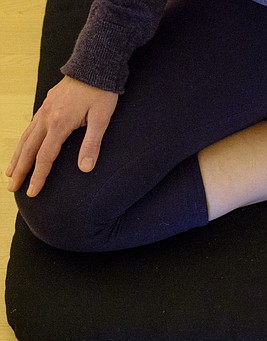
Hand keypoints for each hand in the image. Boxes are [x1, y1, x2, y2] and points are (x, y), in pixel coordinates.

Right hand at [6, 76, 118, 196]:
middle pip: (29, 150)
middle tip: (12, 188)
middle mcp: (46, 118)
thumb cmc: (101, 93)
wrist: (94, 66)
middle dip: (20, 171)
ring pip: (26, 138)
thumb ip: (92, 144)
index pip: (45, 157)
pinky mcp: (46, 105)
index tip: (32, 192)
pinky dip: (23, 142)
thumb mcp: (102, 120)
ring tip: (10, 172)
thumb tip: (85, 169)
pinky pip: (30, 127)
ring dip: (17, 157)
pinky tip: (23, 149)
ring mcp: (44, 110)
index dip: (39, 177)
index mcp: (59, 124)